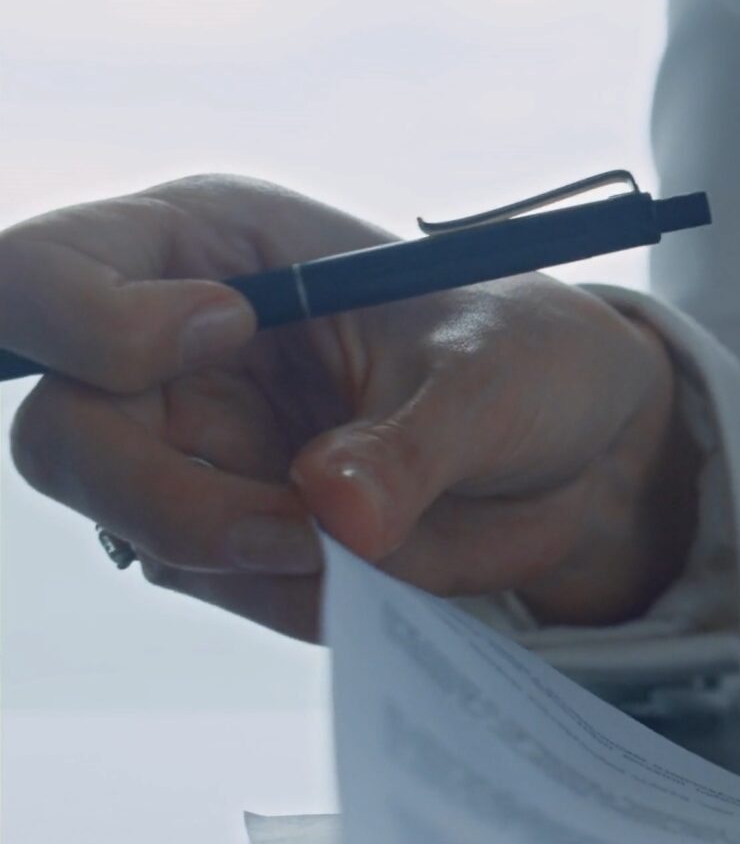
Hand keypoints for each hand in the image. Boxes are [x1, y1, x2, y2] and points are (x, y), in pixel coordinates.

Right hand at [4, 175, 697, 639]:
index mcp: (205, 246)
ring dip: (268, 564)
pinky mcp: (224, 525)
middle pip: (62, 438)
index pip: (38, 272)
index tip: (229, 332)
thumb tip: (336, 515)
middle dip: (177, 503)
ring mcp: (186, 443)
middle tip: (308, 537)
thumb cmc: (532, 362)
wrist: (581, 447)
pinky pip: (218, 586)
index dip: (97, 323)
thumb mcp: (499, 379)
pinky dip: (302, 597)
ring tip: (397, 543)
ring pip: (137, 532)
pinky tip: (391, 569)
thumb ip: (417, 443)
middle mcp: (166, 345)